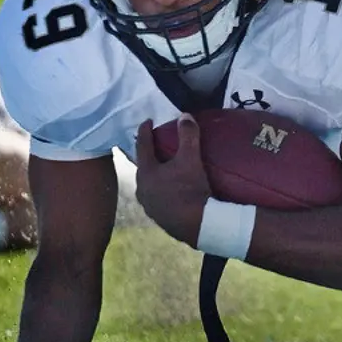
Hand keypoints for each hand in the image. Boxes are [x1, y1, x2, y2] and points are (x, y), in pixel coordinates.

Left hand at [133, 114, 212, 245]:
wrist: (199, 226)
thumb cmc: (190, 190)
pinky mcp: (160, 219)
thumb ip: (188, 136)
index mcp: (146, 173)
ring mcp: (150, 207)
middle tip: (157, 145)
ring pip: (150, 185)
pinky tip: (172, 190)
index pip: (142, 146)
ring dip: (156, 175)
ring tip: (166, 169)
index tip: (147, 121)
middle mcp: (142, 190)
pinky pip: (158, 199)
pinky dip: (163, 190)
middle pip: (144, 167)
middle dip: (150, 155)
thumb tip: (185, 116)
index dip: (145, 131)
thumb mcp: (191, 159)